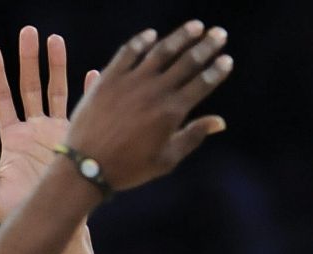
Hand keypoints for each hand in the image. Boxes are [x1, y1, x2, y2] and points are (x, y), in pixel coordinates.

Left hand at [0, 27, 99, 222]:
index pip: (1, 97)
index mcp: (12, 137)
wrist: (48, 223)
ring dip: (56, 65)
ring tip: (54, 39)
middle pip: (29, 86)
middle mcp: (34, 129)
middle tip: (27, 33)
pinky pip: (83, 109)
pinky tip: (93, 73)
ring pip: (55, 90)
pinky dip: (88, 91)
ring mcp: (57, 132)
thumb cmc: (15, 213)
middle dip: (28, 59)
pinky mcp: (76, 139)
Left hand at [65, 22, 230, 192]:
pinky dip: (141, 41)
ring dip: (181, 36)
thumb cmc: (127, 169)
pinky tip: (152, 34)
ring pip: (162, 51)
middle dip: (207, 46)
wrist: (85, 167)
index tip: (227, 59)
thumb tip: (220, 121)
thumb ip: (192, 136)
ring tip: (195, 26)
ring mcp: (132, 82)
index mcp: (172, 112)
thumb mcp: (165, 160)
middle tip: (219, 34)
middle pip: (188, 61)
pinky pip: (128, 53)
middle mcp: (155, 92)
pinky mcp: (109, 78)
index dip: (217, 70)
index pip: (202, 83)